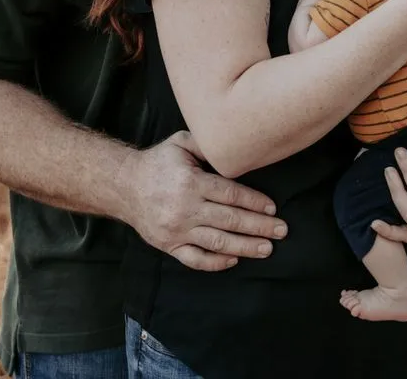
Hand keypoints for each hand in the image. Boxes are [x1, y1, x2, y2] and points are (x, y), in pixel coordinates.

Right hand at [121, 130, 287, 270]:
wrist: (124, 186)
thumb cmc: (158, 162)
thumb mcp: (181, 144)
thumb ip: (207, 145)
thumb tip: (236, 146)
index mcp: (190, 182)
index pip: (230, 194)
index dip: (254, 202)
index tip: (272, 208)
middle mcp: (185, 208)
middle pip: (230, 220)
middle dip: (259, 226)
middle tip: (282, 231)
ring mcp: (176, 230)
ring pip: (217, 243)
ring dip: (245, 247)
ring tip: (267, 249)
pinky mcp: (169, 246)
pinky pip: (195, 260)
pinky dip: (216, 262)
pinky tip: (234, 260)